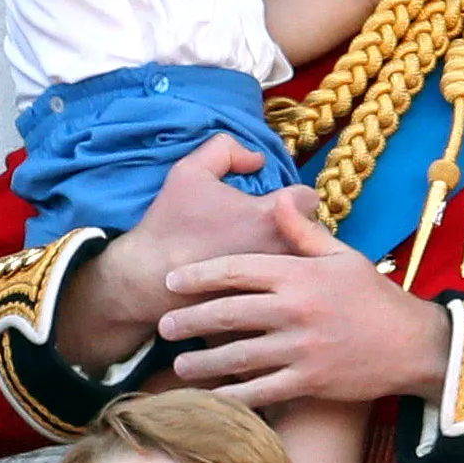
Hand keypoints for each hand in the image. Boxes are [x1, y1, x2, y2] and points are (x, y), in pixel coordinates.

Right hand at [54, 135, 320, 372]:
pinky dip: (284, 291)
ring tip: (276, 260)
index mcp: (271, 217)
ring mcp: (278, 287)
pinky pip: (290, 297)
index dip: (295, 198)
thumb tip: (258, 159)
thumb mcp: (189, 172)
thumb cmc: (171, 224)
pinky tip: (267, 287)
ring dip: (298, 262)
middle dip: (301, 232)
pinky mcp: (270, 312)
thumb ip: (226, 150)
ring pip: (307, 269)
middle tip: (276, 233)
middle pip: (315, 237)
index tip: (281, 203)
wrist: (148, 279)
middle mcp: (284, 253)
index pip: (309, 199)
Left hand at [159, 196, 451, 406]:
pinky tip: (211, 397)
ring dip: (203, 361)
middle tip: (163, 326)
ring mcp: (301, 348)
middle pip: (228, 313)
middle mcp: (296, 310)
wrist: (413, 344)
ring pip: (237, 356)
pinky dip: (232, 395)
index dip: (199, 275)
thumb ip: (304, 233)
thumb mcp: (343, 257)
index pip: (237, 270)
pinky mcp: (309, 381)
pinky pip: (260, 390)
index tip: (172, 281)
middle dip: (190, 320)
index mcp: (300, 275)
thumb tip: (277, 201)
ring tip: (178, 364)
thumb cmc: (375, 297)